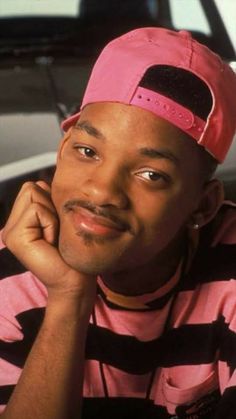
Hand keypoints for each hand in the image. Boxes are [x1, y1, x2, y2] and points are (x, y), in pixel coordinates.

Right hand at [2, 181, 95, 300]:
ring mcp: (10, 232)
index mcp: (20, 220)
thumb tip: (46, 182)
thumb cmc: (74, 251)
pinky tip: (51, 243)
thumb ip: (50, 200)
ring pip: (33, 194)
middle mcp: (10, 225)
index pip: (33, 186)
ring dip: (52, 214)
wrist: (76, 281)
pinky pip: (37, 209)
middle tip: (56, 232)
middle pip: (31, 187)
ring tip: (54, 237)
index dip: (53, 201)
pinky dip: (51, 223)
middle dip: (51, 205)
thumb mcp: (61, 218)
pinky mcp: (15, 238)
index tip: (59, 227)